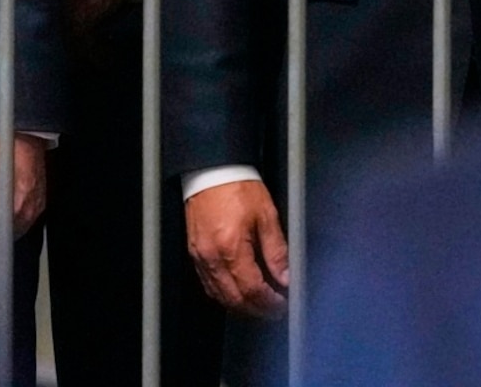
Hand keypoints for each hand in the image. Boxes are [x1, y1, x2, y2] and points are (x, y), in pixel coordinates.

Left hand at [0, 133, 52, 240]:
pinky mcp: (40, 197)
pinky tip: (1, 200)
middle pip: (7, 234)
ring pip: (17, 226)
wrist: (21, 126)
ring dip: (1, 222)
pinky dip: (13, 214)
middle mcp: (29, 208)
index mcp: (15, 204)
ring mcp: (36, 204)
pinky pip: (25, 216)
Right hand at [184, 180, 288, 317]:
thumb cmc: (236, 186)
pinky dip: (224, 293)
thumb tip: (286, 277)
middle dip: (257, 310)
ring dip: (241, 305)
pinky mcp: (194, 252)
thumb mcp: (266, 216)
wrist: (212, 170)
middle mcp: (212, 257)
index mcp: (231, 248)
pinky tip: (237, 290)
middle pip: (234, 299)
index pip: (252, 291)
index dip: (270, 303)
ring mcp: (200, 257)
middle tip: (274, 310)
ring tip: (259, 303)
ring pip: (220, 296)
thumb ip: (277, 251)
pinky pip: (208, 284)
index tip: (282, 304)